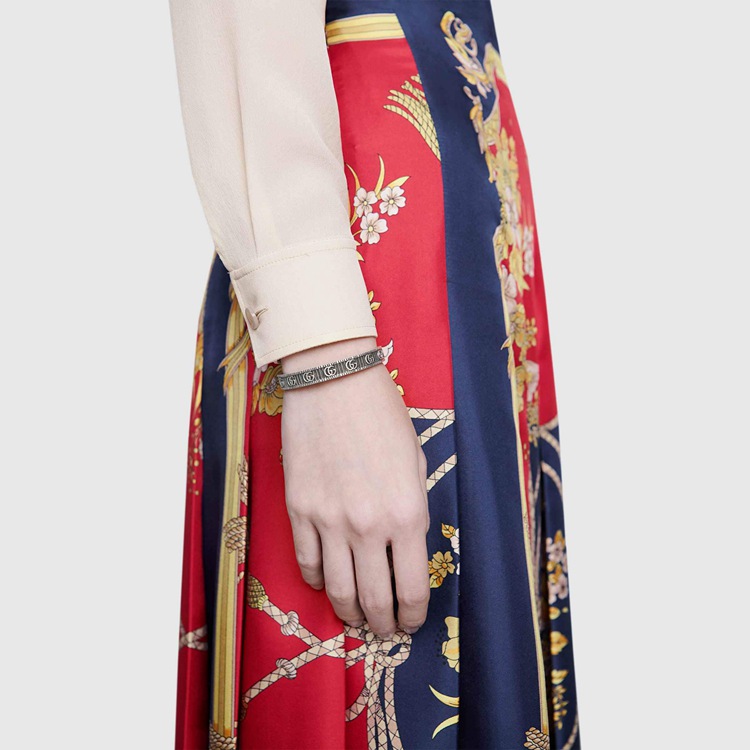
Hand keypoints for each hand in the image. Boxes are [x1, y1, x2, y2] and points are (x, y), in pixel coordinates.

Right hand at [279, 337, 430, 637]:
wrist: (334, 380)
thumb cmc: (382, 414)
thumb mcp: (415, 461)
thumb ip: (411, 507)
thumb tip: (404, 544)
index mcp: (407, 513)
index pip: (413, 587)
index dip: (414, 614)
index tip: (411, 621)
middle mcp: (368, 526)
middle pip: (375, 599)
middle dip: (384, 624)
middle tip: (386, 630)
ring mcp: (329, 520)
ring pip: (338, 590)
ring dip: (350, 614)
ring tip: (357, 618)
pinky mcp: (299, 509)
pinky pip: (307, 562)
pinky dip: (319, 582)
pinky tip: (328, 583)